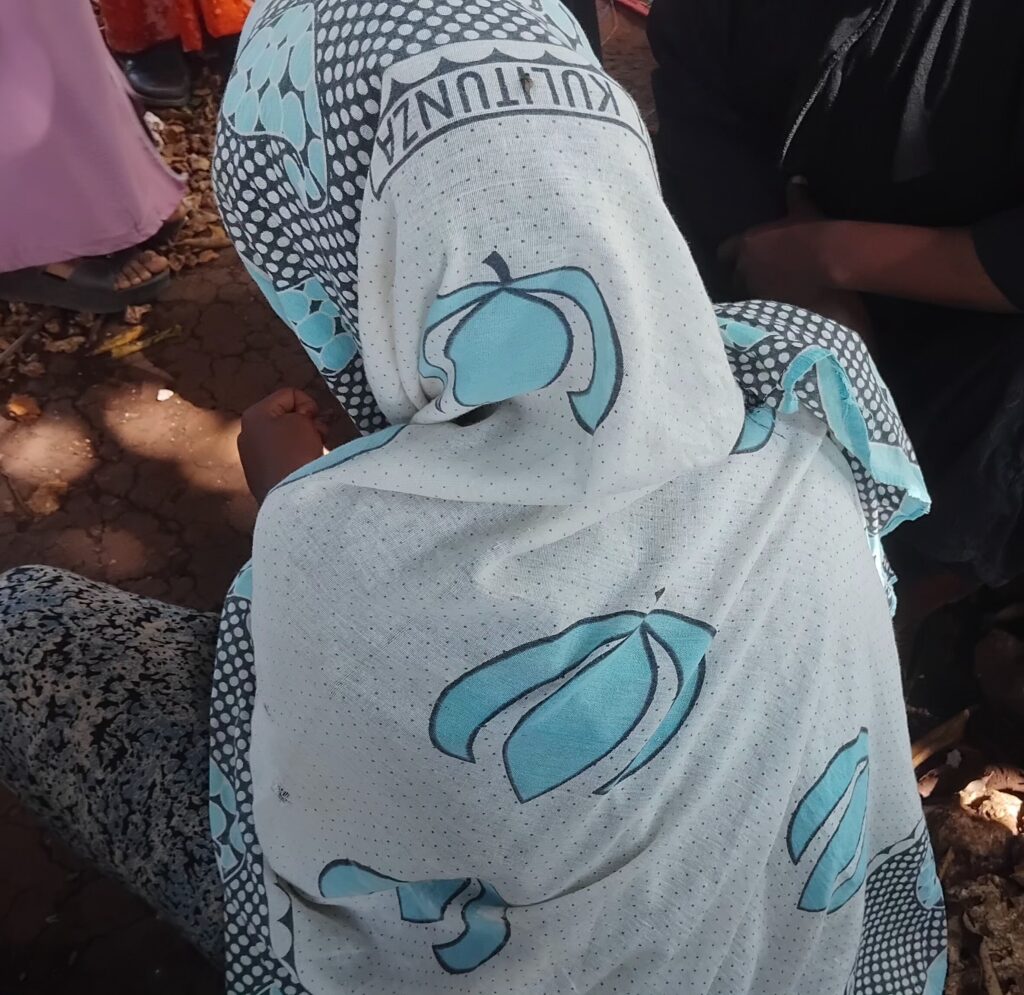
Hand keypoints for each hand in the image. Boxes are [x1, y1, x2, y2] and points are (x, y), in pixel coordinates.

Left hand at [238, 388, 326, 503]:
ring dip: (303, 440)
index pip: (290, 394)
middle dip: (306, 424)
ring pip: (285, 436)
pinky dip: (294, 457)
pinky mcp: (259, 473)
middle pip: (286, 416)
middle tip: (316, 436)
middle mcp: (247, 432)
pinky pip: (282, 455)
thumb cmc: (295, 452)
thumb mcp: (303, 421)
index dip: (308, 405)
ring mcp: (252, 454)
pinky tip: (302, 466)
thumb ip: (303, 412)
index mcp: (255, 414)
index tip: (313, 422)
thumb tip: (302, 422)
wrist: (289, 495)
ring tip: (311, 454)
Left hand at [720, 185, 873, 336]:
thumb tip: (796, 180)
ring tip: (767, 291)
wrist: (829, 262)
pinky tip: (778, 305)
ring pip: (745, 295)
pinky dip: (767, 306)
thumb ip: (795, 196)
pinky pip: (761, 309)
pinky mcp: (769, 307)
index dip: (730, 254)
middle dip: (741, 277)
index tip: (737, 256)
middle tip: (755, 276)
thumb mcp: (804, 211)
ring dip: (753, 292)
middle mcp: (745, 269)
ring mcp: (755, 290)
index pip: (724, 252)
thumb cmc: (812, 232)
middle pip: (732, 277)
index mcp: (747, 244)